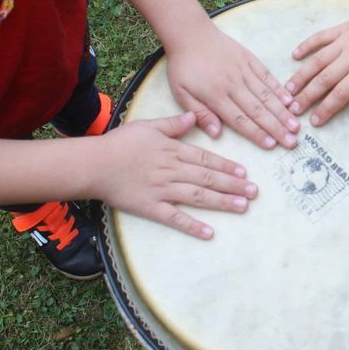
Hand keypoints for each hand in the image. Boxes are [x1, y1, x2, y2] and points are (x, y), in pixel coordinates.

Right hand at [89, 112, 258, 238]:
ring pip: (198, 197)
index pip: (206, 159)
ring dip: (222, 202)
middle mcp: (172, 171)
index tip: (245, 173)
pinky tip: (209, 232)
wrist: (94, 164)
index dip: (227, 167)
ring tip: (242, 207)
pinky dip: (192, 225)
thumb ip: (174, 125)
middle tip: (254, 192)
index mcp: (173, 151)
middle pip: (208, 179)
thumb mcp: (148, 126)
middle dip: (233, 185)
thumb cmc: (119, 143)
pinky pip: (175, 218)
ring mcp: (162, 190)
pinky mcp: (150, 207)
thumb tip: (195, 117)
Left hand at [166, 25, 299, 149]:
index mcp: (216, 95)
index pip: (240, 119)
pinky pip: (267, 76)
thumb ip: (198, 113)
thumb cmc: (183, 66)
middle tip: (292, 142)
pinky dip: (279, 89)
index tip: (272, 145)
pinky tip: (290, 100)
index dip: (257, 133)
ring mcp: (244, 70)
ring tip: (296, 125)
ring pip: (266, 95)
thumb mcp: (180, 92)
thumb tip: (216, 134)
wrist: (190, 33)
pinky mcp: (249, 59)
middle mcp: (234, 84)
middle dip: (276, 127)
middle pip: (258, 110)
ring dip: (282, 111)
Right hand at [286, 5, 348, 125]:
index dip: (326, 108)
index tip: (314, 121)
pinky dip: (306, 45)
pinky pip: (320, 37)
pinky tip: (294, 55)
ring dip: (301, 75)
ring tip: (288, 89)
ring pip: (317, 60)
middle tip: (292, 110)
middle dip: (307, 96)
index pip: (341, 94)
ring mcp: (344, 41)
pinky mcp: (342, 29)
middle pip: (324, 79)